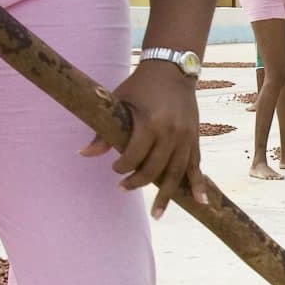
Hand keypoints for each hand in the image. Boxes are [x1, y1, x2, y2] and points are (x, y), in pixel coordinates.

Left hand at [85, 59, 205, 220]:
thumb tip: (84, 154)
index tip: (114, 169)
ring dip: (166, 195)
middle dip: (137, 182)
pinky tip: (200, 203)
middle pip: (154, 169)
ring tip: (157, 214)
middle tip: (123, 188)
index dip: (121, 167)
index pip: (134, 156)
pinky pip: (196, 165)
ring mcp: (186, 137)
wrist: (173, 69)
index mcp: (151, 122)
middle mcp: (171, 133)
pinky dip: (199, 185)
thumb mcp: (119, 102)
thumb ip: (104, 131)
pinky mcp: (195, 138)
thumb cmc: (141, 85)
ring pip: (176, 173)